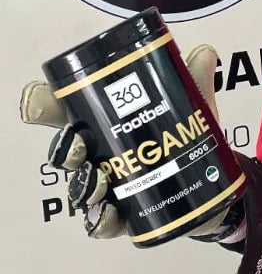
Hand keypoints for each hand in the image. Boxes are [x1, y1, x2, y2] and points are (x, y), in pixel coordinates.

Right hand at [20, 44, 230, 239]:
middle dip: (64, 148)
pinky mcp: (124, 214)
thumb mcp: (192, 102)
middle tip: (79, 147)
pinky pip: (102, 221)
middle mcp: (99, 151)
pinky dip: (101, 219)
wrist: (211, 180)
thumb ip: (195, 77)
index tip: (37, 103)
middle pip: (66, 149)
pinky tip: (109, 213)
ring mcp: (108, 185)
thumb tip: (204, 53)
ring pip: (79, 186)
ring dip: (83, 185)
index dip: (45, 103)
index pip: (66, 108)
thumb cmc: (185, 133)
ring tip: (99, 182)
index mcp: (106, 118)